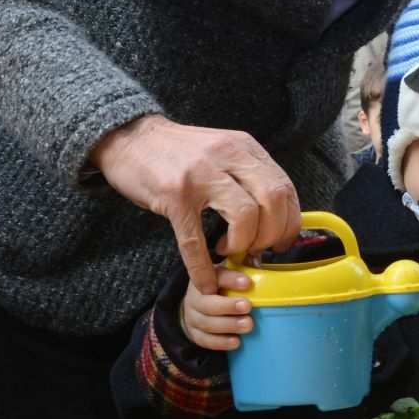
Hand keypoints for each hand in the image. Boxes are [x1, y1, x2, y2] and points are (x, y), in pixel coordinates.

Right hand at [91, 115, 300, 294]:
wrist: (129, 137)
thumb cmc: (176, 151)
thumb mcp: (221, 149)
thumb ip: (246, 173)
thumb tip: (273, 212)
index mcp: (243, 147)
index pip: (284, 186)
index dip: (290, 221)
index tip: (283, 241)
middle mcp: (227, 156)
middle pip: (273, 200)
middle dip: (273, 235)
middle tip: (259, 250)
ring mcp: (201, 175)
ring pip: (245, 216)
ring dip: (244, 244)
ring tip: (229, 250)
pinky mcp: (174, 195)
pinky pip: (195, 240)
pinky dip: (203, 267)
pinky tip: (205, 282)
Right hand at [181, 264, 253, 350]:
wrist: (196, 306)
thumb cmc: (219, 287)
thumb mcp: (228, 275)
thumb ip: (242, 268)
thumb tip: (258, 264)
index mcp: (204, 277)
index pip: (216, 276)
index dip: (231, 279)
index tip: (247, 283)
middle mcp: (195, 297)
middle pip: (206, 303)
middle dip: (228, 306)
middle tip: (247, 307)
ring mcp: (192, 316)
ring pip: (206, 323)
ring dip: (228, 325)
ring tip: (247, 325)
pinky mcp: (193, 333)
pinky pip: (205, 340)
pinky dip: (220, 342)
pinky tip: (236, 342)